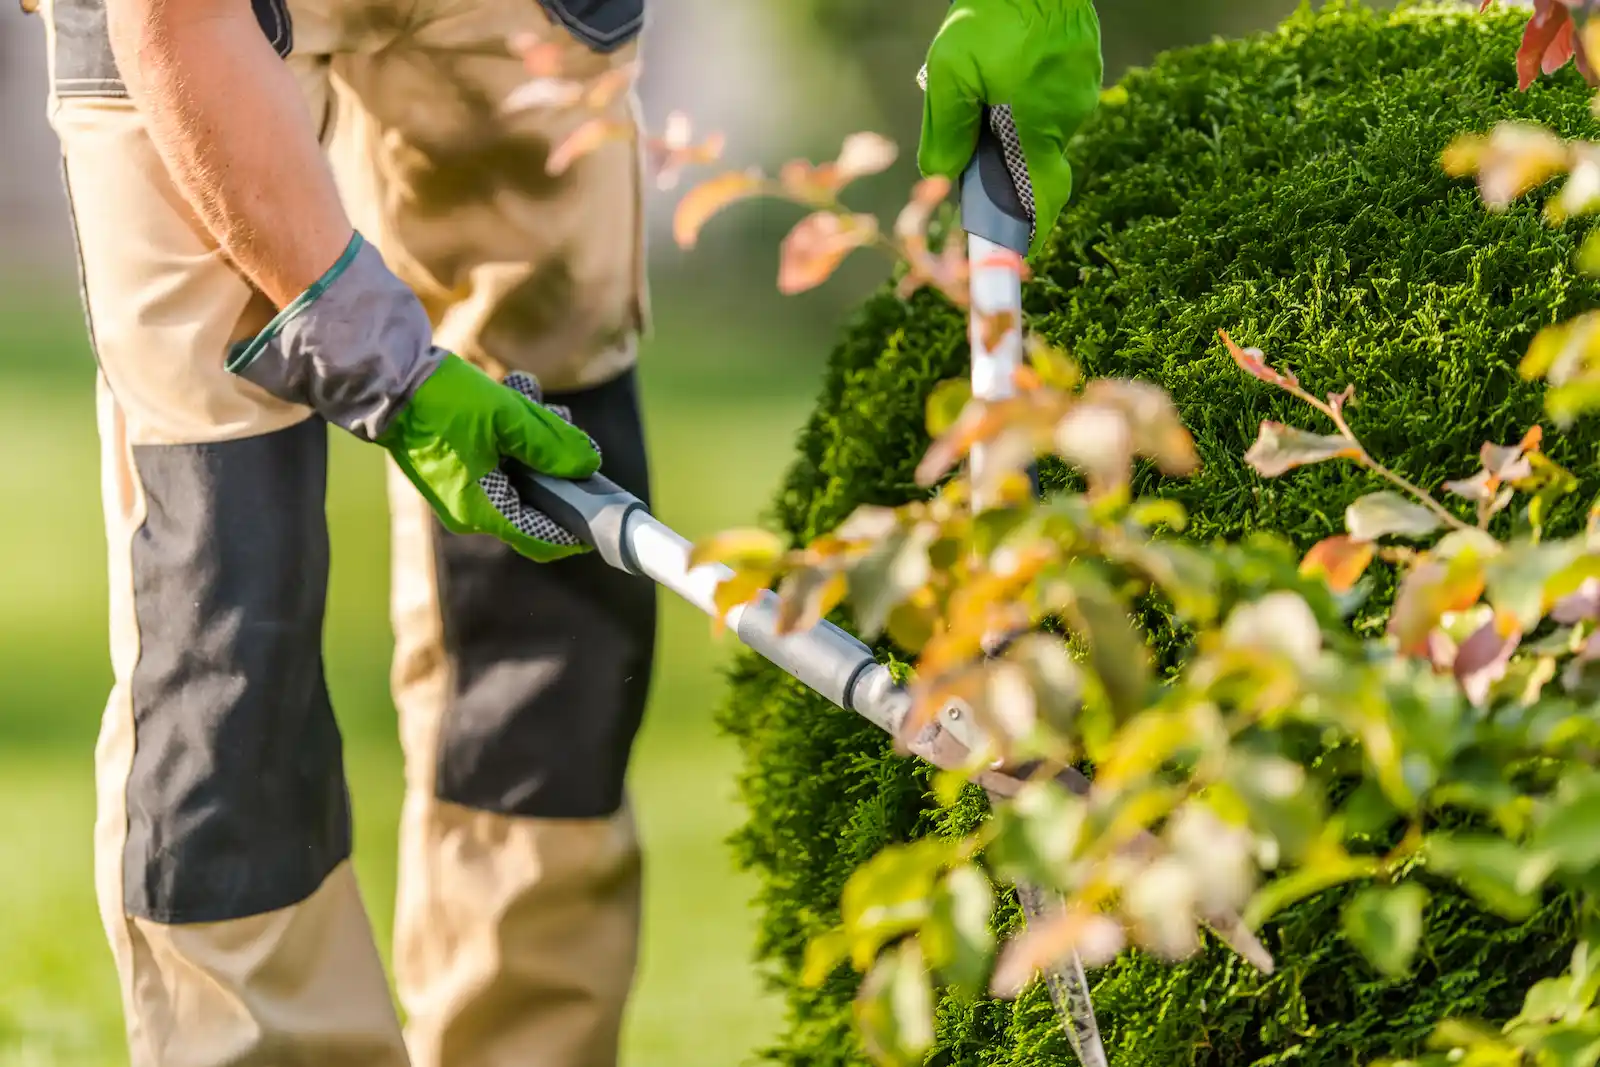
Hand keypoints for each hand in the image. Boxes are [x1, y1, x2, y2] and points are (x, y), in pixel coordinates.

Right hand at [227, 233, 600, 562]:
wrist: (381, 377)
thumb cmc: (438, 400)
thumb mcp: (506, 416)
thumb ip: (552, 443)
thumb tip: (589, 464)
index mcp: (482, 509)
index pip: (543, 538)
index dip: (578, 526)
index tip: (603, 505)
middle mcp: (470, 509)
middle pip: (536, 499)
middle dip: (555, 461)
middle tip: (562, 425)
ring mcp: (460, 487)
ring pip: (519, 472)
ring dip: (534, 436)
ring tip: (531, 397)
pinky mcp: (453, 465)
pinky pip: (497, 456)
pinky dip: (511, 430)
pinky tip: (513, 393)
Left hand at [917, 0, 1103, 256]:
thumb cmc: (991, 15)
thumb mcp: (950, 74)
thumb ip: (945, 131)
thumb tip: (941, 179)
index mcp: (1036, 128)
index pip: (1040, 202)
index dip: (1029, 235)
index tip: (1015, 259)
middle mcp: (1066, 117)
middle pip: (1031, 164)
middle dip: (1003, 163)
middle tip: (976, 137)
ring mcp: (1080, 94)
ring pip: (1037, 129)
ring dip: (1010, 123)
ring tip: (986, 86)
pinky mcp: (1083, 73)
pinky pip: (1049, 102)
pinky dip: (1024, 99)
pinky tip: (1006, 70)